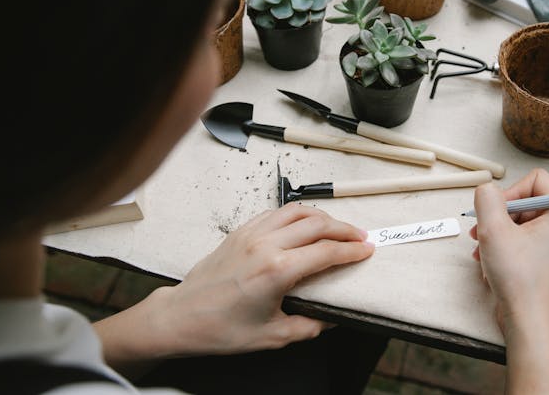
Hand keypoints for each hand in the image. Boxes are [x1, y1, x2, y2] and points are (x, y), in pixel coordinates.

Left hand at [95, 205, 372, 370]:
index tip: (367, 250)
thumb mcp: (273, 337)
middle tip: (360, 236)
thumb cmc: (221, 330)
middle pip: (317, 224)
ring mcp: (251, 234)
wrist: (180, 317)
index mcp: (277, 271)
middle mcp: (266, 246)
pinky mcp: (239, 232)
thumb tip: (332, 318)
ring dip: (322, 216)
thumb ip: (310, 326)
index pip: (326, 252)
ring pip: (296, 211)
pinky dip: (295, 214)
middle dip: (344, 229)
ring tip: (336, 226)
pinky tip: (303, 224)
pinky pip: (275, 213)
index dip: (352, 250)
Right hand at [470, 168, 548, 332]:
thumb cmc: (522, 282)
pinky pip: (527, 243)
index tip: (495, 212)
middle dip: (500, 216)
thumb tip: (486, 190)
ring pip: (525, 225)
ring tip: (483, 250)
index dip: (509, 192)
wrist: (532, 325)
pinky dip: (507, 249)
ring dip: (499, 234)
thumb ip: (487, 199)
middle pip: (529, 202)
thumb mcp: (493, 229)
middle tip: (482, 231)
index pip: (536, 180)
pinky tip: (492, 263)